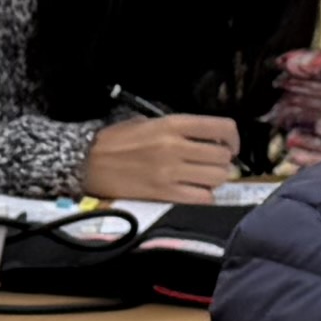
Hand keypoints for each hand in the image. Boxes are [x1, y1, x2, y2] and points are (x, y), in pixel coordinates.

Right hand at [85, 113, 242, 205]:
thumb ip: (177, 129)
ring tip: (203, 178)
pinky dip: (204, 196)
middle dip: (223, 161)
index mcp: (172, 124)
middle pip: (222, 156)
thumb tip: (205, 140)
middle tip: (212, 164)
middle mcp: (176, 147)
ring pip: (217, 178)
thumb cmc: (116, 141)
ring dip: (215, 179)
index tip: (229, 145)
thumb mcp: (147, 122)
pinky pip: (202, 198)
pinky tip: (194, 192)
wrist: (88, 163)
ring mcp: (171, 172)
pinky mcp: (165, 194)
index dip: (233, 138)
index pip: (221, 128)